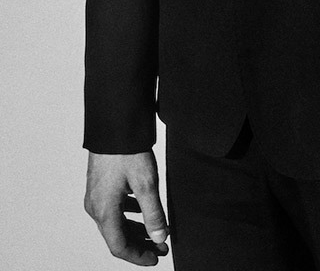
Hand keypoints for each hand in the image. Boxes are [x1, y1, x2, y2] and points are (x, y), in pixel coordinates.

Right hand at [85, 150, 168, 265]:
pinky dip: (129, 215)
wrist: (113, 124)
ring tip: (156, 231)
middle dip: (140, 244)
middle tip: (161, 245)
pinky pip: (113, 210)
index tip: (156, 257)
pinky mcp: (99, 186)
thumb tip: (161, 237)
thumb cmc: (127, 150)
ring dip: (135, 230)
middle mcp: (95, 207)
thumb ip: (154, 213)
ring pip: (115, 223)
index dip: (139, 256)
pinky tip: (142, 210)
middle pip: (117, 236)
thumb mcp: (146, 183)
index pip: (120, 246)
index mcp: (105, 211)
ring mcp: (96, 196)